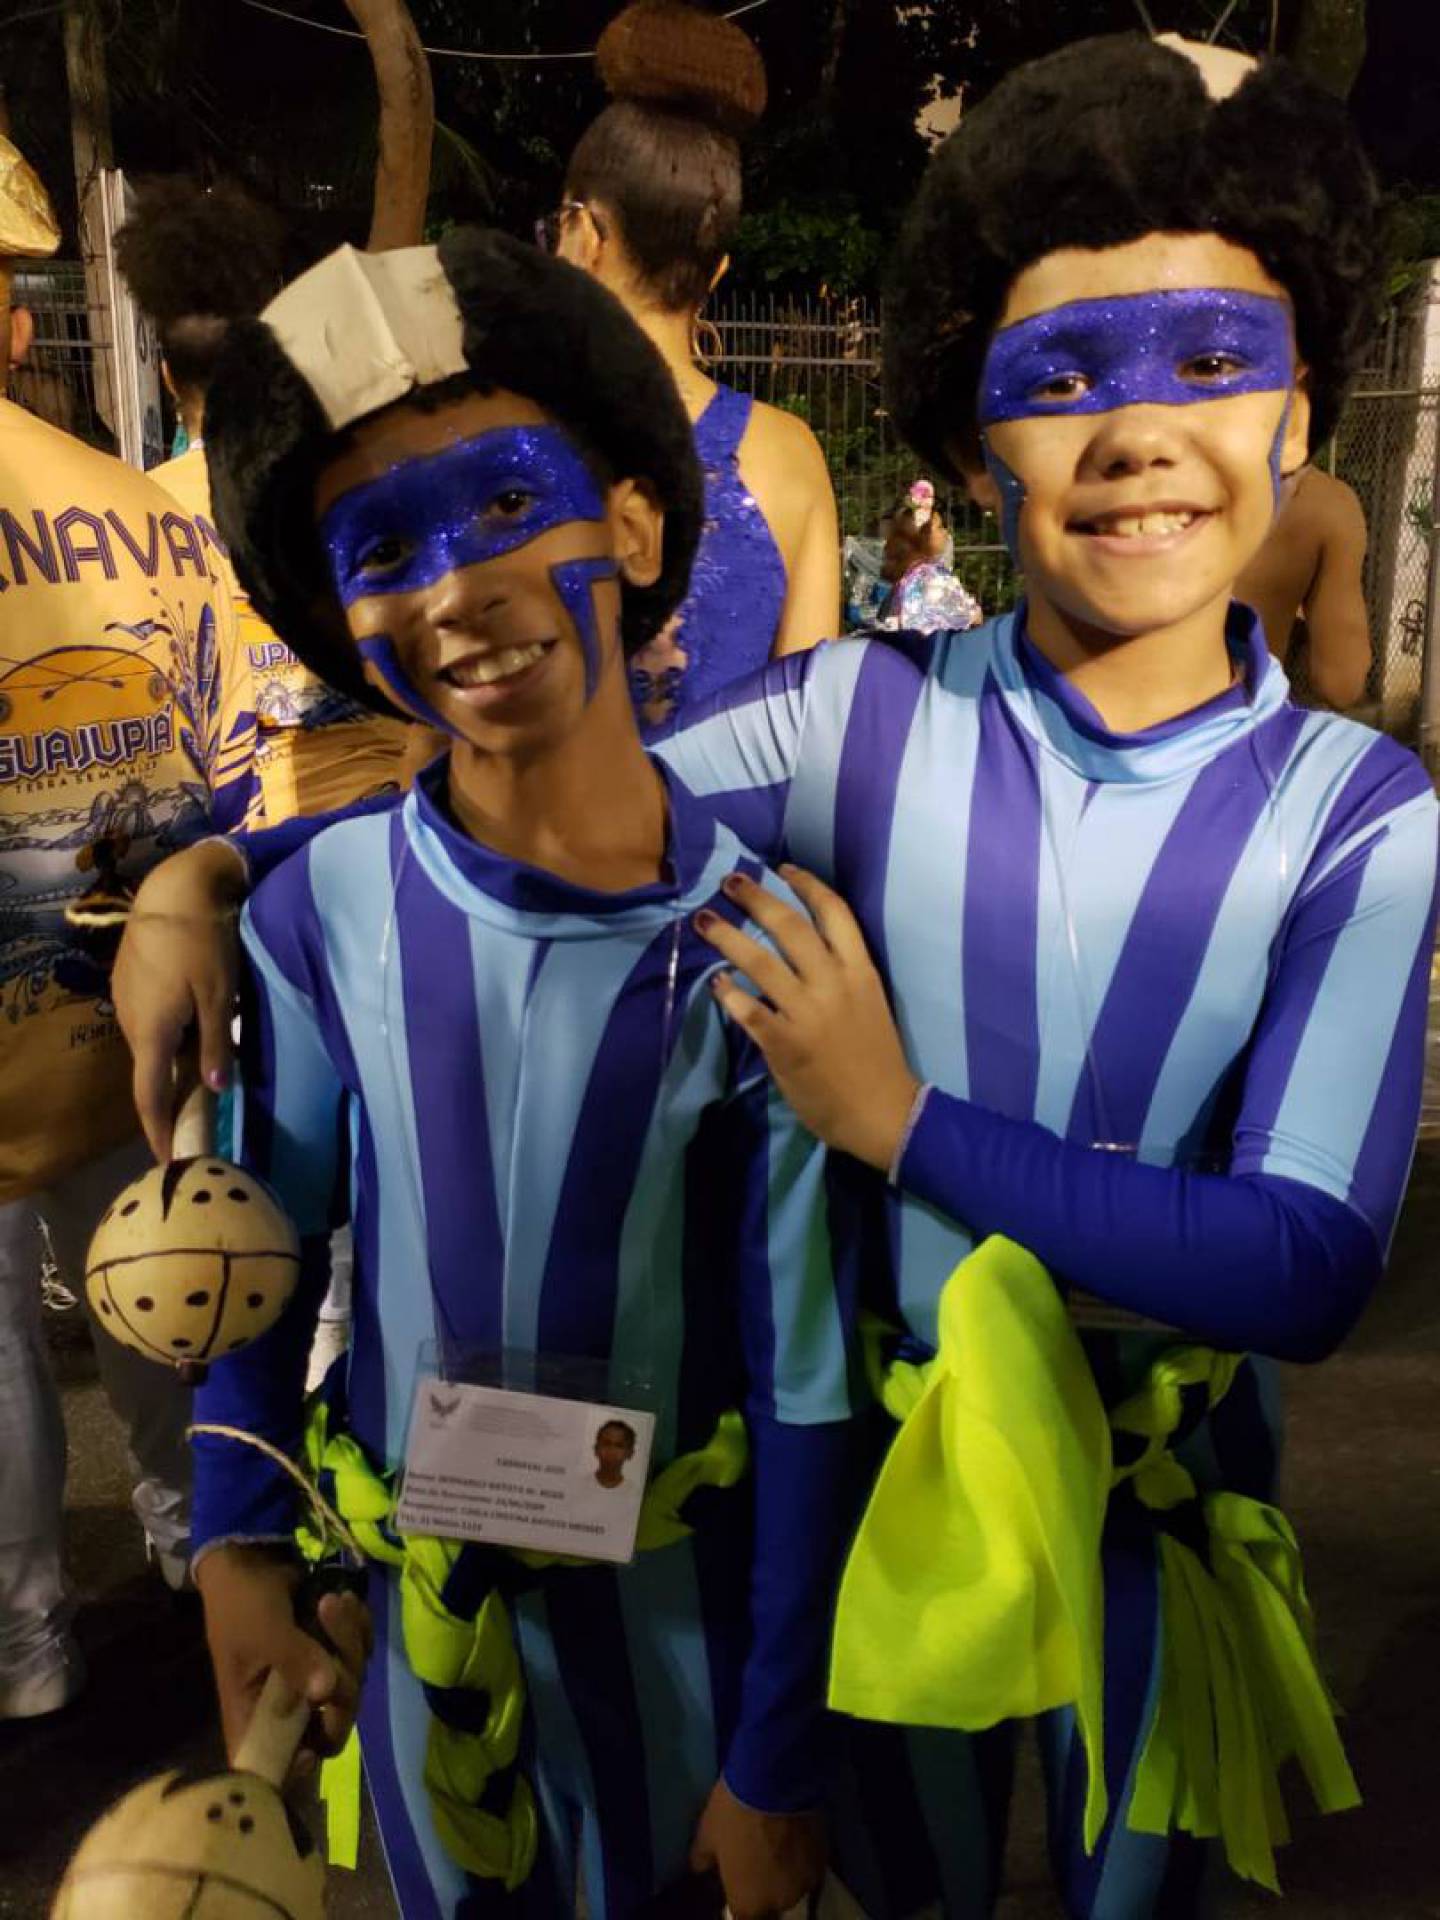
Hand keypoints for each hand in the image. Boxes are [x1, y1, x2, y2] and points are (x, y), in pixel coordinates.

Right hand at [113, 839, 247, 1157]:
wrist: (174, 890)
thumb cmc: (204, 943)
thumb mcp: (221, 997)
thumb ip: (216, 1045)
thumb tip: (214, 1091)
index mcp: (151, 1033)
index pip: (149, 1097)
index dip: (158, 1131)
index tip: (167, 1160)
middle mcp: (131, 1023)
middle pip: (149, 1074)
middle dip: (170, 1101)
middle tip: (199, 1122)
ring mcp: (125, 1002)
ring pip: (150, 1047)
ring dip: (171, 1065)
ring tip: (202, 1079)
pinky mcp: (129, 983)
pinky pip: (149, 1023)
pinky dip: (168, 1038)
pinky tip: (193, 1032)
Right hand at [197, 1547, 372, 1779]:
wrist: (249, 1558)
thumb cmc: (242, 1602)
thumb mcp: (262, 1631)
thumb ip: (293, 1661)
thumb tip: (325, 1693)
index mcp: (253, 1718)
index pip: (277, 1767)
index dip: (299, 1768)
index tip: (312, 1743)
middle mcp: (286, 1710)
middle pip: (332, 1726)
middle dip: (343, 1681)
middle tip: (332, 1636)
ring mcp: (312, 1683)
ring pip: (352, 1685)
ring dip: (349, 1640)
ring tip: (331, 1601)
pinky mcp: (331, 1655)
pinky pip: (361, 1655)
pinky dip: (359, 1628)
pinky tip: (346, 1600)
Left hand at [690, 1777, 825, 1919]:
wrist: (775, 1781)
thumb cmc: (734, 1813)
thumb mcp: (707, 1833)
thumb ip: (704, 1858)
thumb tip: (700, 1867)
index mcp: (748, 1903)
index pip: (745, 1918)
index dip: (742, 1901)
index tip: (738, 1883)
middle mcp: (780, 1901)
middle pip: (771, 1902)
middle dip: (764, 1885)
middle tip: (756, 1856)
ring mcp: (805, 1881)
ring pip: (792, 1883)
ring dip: (784, 1870)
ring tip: (777, 1841)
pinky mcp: (823, 1857)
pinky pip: (808, 1863)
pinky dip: (801, 1853)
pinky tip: (794, 1832)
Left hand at [696, 867, 920, 1172]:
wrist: (883, 1112)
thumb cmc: (876, 1059)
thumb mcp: (868, 1003)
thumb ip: (840, 976)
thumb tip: (799, 951)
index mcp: (860, 970)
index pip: (835, 912)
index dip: (807, 885)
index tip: (784, 868)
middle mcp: (833, 983)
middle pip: (789, 926)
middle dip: (756, 898)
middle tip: (730, 881)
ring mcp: (807, 1013)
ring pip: (760, 961)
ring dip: (728, 936)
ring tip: (704, 920)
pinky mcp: (785, 1043)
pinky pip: (748, 1010)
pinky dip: (728, 994)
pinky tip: (715, 984)